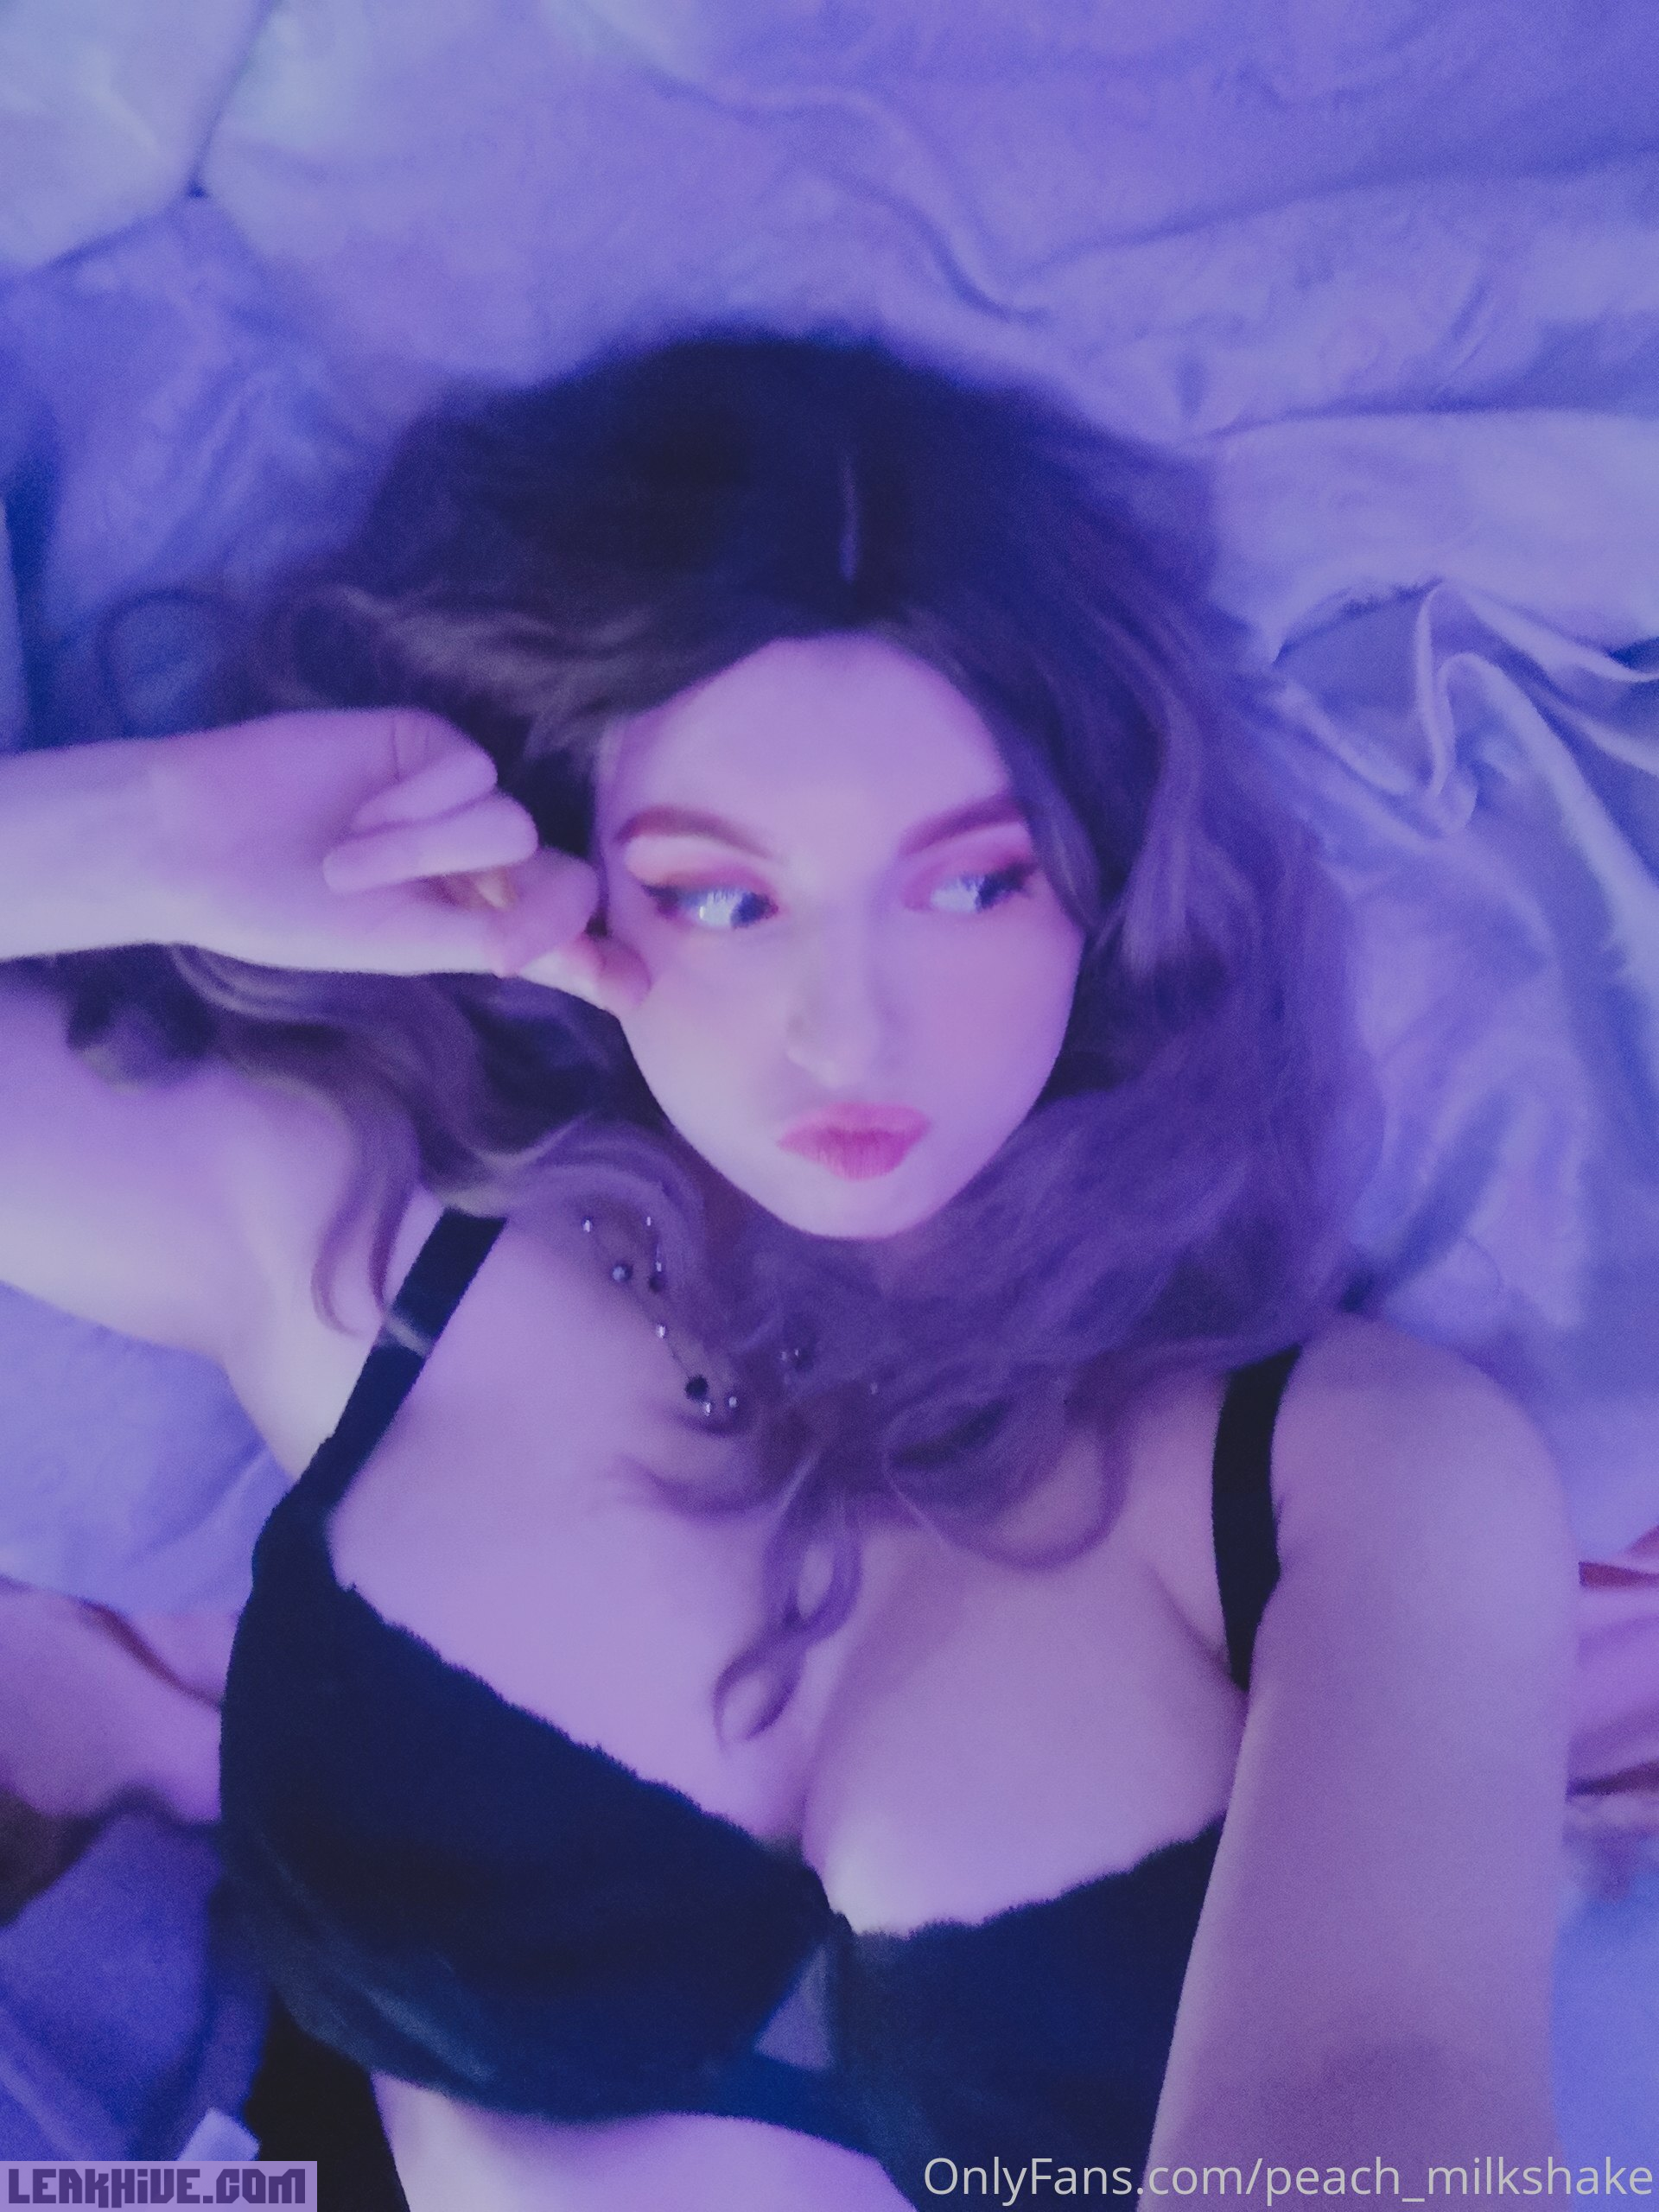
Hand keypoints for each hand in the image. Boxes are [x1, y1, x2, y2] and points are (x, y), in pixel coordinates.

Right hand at [143, 709, 647, 1015]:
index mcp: (476, 917)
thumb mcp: (405, 943)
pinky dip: (417, 806)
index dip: (600, 956)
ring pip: (513, 828)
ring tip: (347, 863)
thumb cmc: (291, 910)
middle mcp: (479, 861)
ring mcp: (458, 800)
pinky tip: (358, 814)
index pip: (561, 932)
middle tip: (488, 943)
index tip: (636, 988)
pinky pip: (474, 773)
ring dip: (428, 852)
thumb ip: (508, 942)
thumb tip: (617, 977)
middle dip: (543, 910)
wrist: (204, 843)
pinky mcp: (431, 746)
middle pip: (563, 876)